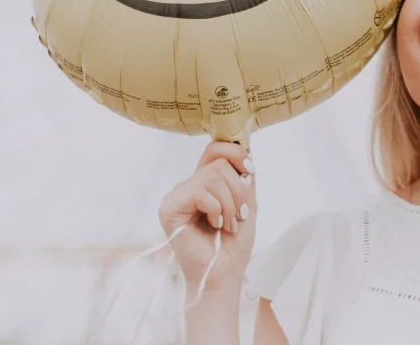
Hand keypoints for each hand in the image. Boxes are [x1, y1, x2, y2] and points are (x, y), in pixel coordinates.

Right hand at [158, 140, 256, 291]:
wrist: (224, 272)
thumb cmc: (234, 242)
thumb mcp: (247, 202)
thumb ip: (244, 176)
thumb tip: (246, 147)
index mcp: (204, 182)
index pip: (215, 149)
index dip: (236, 153)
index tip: (250, 171)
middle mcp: (188, 185)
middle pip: (218, 162)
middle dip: (238, 189)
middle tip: (239, 215)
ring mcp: (176, 196)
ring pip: (212, 175)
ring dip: (230, 203)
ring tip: (228, 224)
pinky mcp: (169, 208)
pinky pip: (200, 192)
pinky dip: (216, 209)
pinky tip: (214, 225)